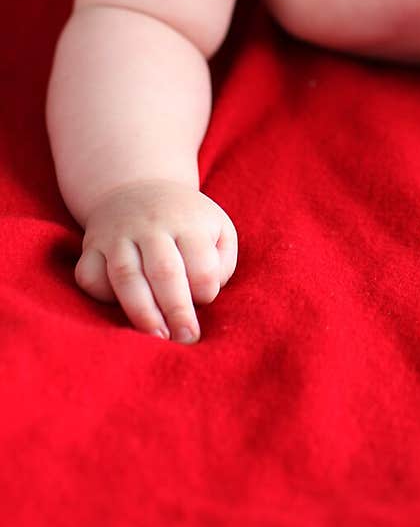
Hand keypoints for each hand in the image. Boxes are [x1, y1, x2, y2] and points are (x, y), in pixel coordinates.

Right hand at [75, 180, 237, 342]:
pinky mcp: (91, 246)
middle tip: (185, 338)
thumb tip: (208, 292)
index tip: (204, 300)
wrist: (139, 188)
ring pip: (126, 276)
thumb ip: (222, 262)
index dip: (205, 291)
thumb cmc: (186, 221)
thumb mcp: (217, 229)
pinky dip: (102, 295)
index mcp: (188, 221)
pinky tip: (119, 308)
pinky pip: (90, 276)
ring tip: (158, 337)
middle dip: (176, 311)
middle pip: (164, 272)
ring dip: (142, 313)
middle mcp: (151, 224)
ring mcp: (118, 234)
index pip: (201, 265)